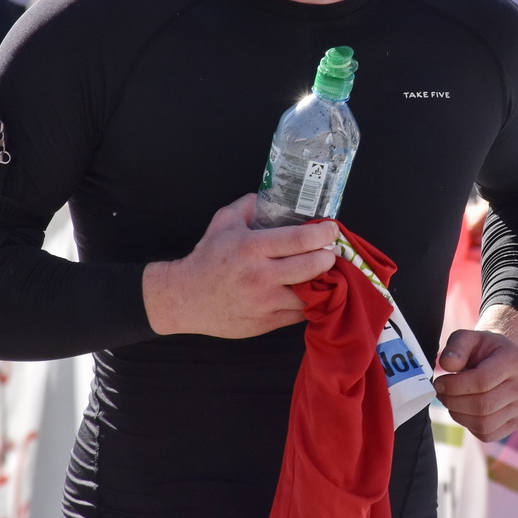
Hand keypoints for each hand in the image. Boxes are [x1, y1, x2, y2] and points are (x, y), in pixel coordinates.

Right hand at [142, 194, 336, 338]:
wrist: (186, 299)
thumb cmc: (207, 260)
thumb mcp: (223, 223)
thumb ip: (249, 205)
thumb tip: (274, 195)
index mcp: (251, 247)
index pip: (299, 239)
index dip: (323, 233)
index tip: (331, 230)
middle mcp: (260, 276)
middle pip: (312, 266)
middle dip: (329, 257)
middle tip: (331, 251)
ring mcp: (265, 302)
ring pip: (311, 293)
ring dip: (323, 282)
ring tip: (324, 272)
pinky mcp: (267, 322)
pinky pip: (300, 312)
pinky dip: (310, 302)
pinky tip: (310, 291)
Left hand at [436, 304, 517, 440]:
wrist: (502, 358)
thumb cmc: (482, 349)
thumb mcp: (468, 338)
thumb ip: (456, 347)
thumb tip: (448, 364)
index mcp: (515, 359)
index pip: (483, 381)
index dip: (455, 386)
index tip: (439, 382)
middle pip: (483, 405)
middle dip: (454, 401)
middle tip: (441, 393)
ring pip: (484, 423)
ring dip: (459, 414)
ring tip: (451, 400)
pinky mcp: (515, 422)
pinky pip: (487, 434)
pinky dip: (468, 425)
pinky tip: (464, 410)